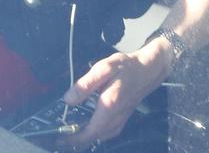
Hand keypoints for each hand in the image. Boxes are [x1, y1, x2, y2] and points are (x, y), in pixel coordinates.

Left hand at [58, 39, 172, 149]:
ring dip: (85, 139)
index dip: (74, 138)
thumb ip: (85, 85)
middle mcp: (116, 117)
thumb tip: (68, 99)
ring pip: (102, 136)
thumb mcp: (103, 69)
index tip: (60, 139)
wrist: (148, 69)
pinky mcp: (123, 117)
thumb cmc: (126, 67)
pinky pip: (108, 132)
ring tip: (70, 137)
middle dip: (77, 141)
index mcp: (109, 106)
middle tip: (60, 140)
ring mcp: (121, 119)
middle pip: (95, 137)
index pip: (90, 130)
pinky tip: (87, 131)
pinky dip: (96, 135)